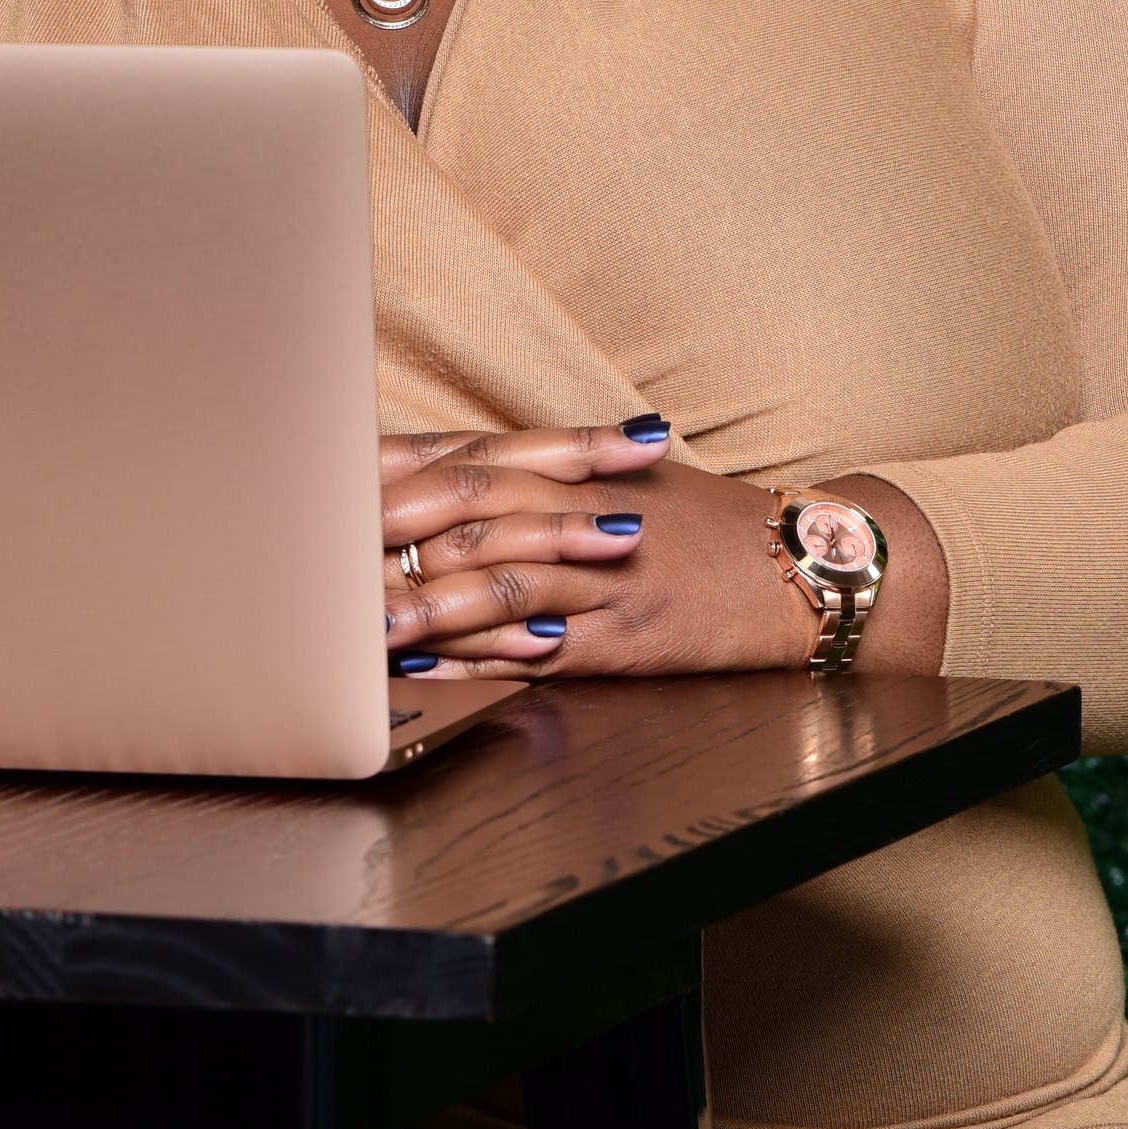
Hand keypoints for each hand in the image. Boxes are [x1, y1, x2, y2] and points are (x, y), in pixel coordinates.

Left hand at [378, 425, 948, 677]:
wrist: (810, 570)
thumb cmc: (711, 529)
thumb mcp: (631, 483)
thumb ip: (544, 478)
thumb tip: (442, 476)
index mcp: (582, 471)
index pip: (470, 457)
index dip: (394, 471)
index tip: (325, 484)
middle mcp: (590, 515)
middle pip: (472, 510)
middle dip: (388, 532)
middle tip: (317, 553)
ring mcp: (610, 579)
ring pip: (499, 581)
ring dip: (420, 603)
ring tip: (355, 623)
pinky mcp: (631, 641)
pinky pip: (543, 652)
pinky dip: (479, 660)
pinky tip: (429, 671)